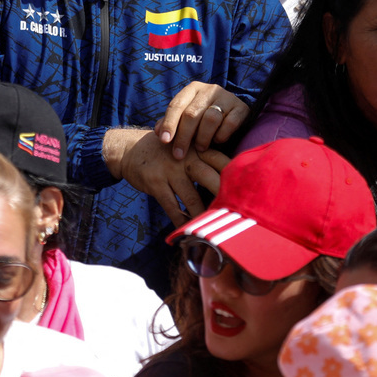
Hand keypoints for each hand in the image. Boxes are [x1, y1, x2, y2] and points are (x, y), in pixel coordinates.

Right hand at [103, 128, 230, 224]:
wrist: (128, 148)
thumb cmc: (165, 151)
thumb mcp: (185, 146)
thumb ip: (205, 158)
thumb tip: (232, 178)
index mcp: (198, 148)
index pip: (222, 161)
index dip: (235, 176)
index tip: (248, 193)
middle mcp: (186, 157)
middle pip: (211, 178)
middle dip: (223, 197)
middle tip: (236, 214)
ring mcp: (170, 170)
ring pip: (192, 198)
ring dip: (202, 215)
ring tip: (213, 229)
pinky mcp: (156, 183)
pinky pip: (172, 206)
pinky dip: (181, 220)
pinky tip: (188, 230)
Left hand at [155, 82, 249, 158]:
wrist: (233, 113)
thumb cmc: (203, 118)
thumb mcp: (186, 117)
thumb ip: (171, 123)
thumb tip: (157, 132)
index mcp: (192, 89)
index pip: (177, 104)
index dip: (169, 123)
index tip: (164, 141)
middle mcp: (209, 90)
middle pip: (192, 113)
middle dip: (184, 137)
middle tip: (178, 155)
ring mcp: (227, 97)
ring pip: (210, 118)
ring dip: (203, 138)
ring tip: (200, 149)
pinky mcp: (241, 108)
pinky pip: (230, 123)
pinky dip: (221, 135)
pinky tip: (217, 142)